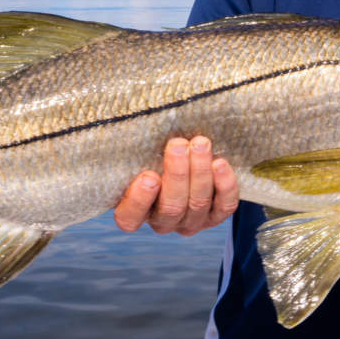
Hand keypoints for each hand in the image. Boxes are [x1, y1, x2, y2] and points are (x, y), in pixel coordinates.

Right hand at [113, 136, 239, 235]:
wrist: (185, 156)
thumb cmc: (150, 153)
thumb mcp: (134, 151)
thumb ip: (128, 147)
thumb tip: (114, 118)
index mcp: (134, 212)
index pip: (130, 218)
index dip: (139, 200)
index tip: (148, 176)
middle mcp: (163, 221)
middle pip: (171, 207)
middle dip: (177, 174)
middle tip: (178, 144)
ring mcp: (191, 221)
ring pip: (197, 203)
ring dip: (200, 173)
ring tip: (200, 144)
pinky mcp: (215, 215)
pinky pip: (224, 206)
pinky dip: (225, 186)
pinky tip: (220, 163)